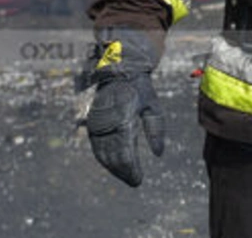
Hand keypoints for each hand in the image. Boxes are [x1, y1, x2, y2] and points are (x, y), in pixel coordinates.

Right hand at [83, 27, 163, 186]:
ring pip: (102, 154)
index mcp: (122, 117)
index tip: (138, 180)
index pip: (125, 151)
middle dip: (123, 172)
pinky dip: (105, 159)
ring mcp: (97, 123)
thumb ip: (156, 129)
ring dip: (114, 168)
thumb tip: (158, 154)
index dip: (131, 169)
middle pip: (112, 156)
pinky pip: (96, 147)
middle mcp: (107, 122)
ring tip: (127, 176)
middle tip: (135, 181)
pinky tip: (114, 166)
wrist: (118, 70)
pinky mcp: (93, 123)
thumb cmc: (140, 88)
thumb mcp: (153, 105)